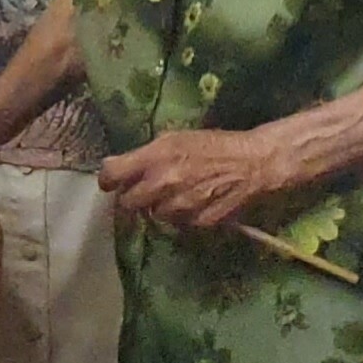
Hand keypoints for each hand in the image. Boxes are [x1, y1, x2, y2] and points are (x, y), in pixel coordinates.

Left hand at [98, 127, 288, 230]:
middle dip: (132, 198)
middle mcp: (163, 182)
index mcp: (156, 156)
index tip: (112, 183)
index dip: (108, 180)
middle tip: (144, 191)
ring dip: (160, 207)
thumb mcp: (175, 138)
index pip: (111, 175)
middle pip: (127, 203)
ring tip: (176, 195)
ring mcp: (181, 205)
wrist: (255, 162)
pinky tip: (195, 203)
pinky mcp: (198, 221)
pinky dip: (182, 216)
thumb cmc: (214, 145)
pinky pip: (178, 224)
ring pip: (153, 215)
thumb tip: (118, 165)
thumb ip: (145, 154)